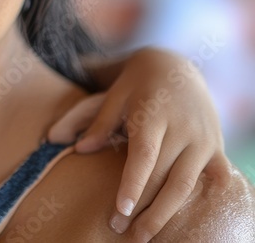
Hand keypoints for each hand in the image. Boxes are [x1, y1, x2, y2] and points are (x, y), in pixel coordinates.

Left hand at [48, 48, 223, 240]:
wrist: (175, 64)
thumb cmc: (136, 83)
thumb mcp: (114, 95)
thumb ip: (96, 122)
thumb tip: (75, 147)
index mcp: (153, 115)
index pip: (143, 155)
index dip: (133, 184)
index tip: (120, 210)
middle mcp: (182, 129)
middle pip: (163, 176)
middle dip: (143, 207)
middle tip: (120, 230)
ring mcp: (203, 138)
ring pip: (187, 184)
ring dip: (166, 213)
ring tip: (144, 234)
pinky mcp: (216, 146)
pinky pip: (215, 177)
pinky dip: (207, 198)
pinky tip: (191, 220)